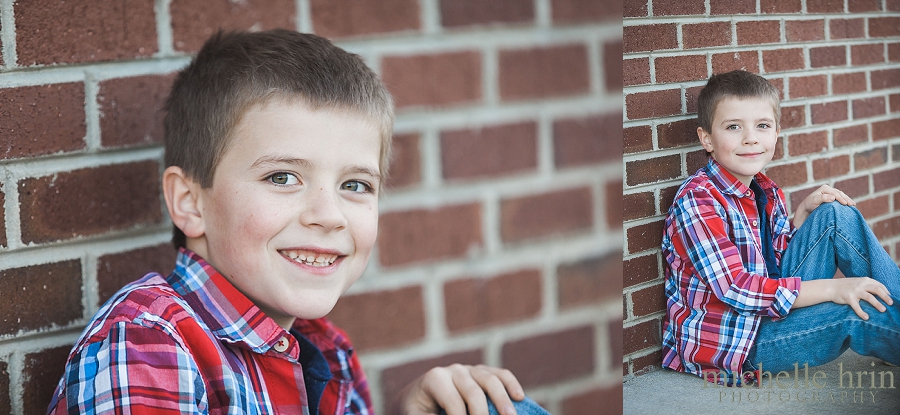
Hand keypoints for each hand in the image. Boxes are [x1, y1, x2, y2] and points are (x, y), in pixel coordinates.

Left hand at [398, 364, 524, 414]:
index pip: (454, 403)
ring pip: (490, 379)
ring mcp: (469, 369)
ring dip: (502, 400)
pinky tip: (520, 397)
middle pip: (473, 392)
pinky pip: (499, 374)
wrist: (416, 398)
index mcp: (435, 379)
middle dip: (483, 414)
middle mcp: (453, 370)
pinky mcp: (482, 373)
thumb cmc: (416, 411)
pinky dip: (511, 384)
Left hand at [793, 185, 854, 226]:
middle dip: (846, 199)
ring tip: (853, 205)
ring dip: (848, 200)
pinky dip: (845, 201)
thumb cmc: (809, 204)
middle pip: (840, 193)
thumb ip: (823, 198)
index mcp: (825, 188)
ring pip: (842, 195)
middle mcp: (829, 189)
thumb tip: (833, 197)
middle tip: (852, 205)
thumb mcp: (814, 200)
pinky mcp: (832, 197)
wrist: (806, 208)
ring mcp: (831, 193)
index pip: (835, 193)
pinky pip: (840, 198)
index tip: (845, 204)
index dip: (841, 198)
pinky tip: (850, 205)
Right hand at [827, 277, 892, 319]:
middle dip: (885, 297)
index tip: (891, 298)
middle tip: (891, 303)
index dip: (886, 291)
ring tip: (883, 310)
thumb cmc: (845, 286)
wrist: (830, 287)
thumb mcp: (858, 282)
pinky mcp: (848, 298)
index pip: (879, 285)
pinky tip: (866, 317)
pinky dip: (862, 312)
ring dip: (877, 304)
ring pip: (869, 297)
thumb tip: (881, 293)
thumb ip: (867, 285)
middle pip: (877, 289)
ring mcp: (855, 291)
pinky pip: (857, 306)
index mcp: (865, 280)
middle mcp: (861, 284)